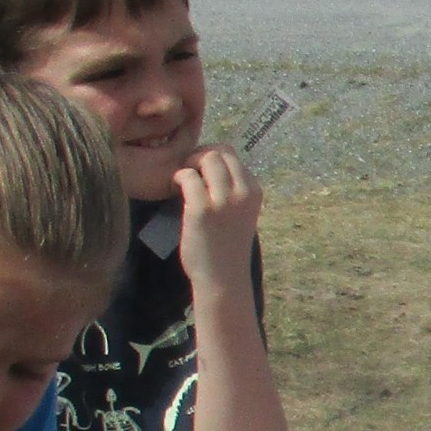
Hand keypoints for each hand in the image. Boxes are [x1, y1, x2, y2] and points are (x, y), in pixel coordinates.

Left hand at [172, 144, 263, 298]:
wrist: (223, 278)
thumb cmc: (228, 247)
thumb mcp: (241, 213)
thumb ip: (233, 191)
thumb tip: (209, 165)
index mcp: (254, 192)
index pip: (234, 157)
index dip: (214, 158)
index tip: (202, 171)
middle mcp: (243, 193)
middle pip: (220, 152)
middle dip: (200, 155)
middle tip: (189, 170)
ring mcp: (223, 200)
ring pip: (207, 158)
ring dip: (190, 163)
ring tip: (182, 179)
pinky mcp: (202, 209)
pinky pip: (188, 176)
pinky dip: (179, 176)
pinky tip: (175, 187)